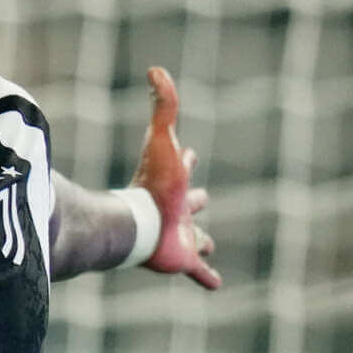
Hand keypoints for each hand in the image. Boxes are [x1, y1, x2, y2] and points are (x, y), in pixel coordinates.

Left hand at [130, 66, 220, 289]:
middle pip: (190, 202)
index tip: (187, 150)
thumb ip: (162, 106)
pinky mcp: (183, 258)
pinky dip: (206, 276)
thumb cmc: (152, 185)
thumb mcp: (161, 140)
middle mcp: (177, 209)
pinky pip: (198, 270)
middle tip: (202, 197)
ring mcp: (181, 234)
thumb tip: (155, 69)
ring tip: (205, 246)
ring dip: (200, 240)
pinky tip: (215, 284)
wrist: (137, 227)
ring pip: (194, 236)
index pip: (180, 165)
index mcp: (172, 182)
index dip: (184, 156)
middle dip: (196, 199)